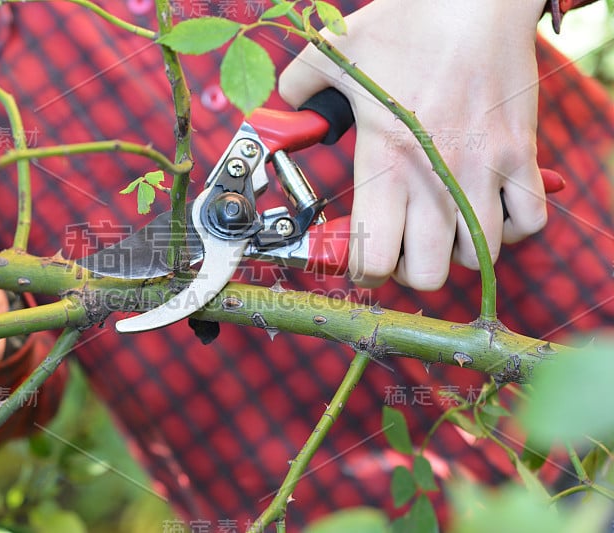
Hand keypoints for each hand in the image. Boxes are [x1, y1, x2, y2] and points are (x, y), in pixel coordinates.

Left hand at [279, 0, 546, 288]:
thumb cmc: (407, 26)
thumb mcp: (334, 54)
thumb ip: (297, 92)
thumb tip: (283, 117)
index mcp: (386, 159)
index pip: (376, 257)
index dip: (363, 272)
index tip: (362, 261)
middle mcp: (436, 175)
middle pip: (429, 273)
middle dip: (409, 270)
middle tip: (401, 246)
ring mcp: (485, 169)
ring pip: (480, 256)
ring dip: (456, 252)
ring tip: (441, 227)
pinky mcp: (521, 156)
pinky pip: (530, 221)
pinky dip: (511, 228)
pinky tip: (488, 208)